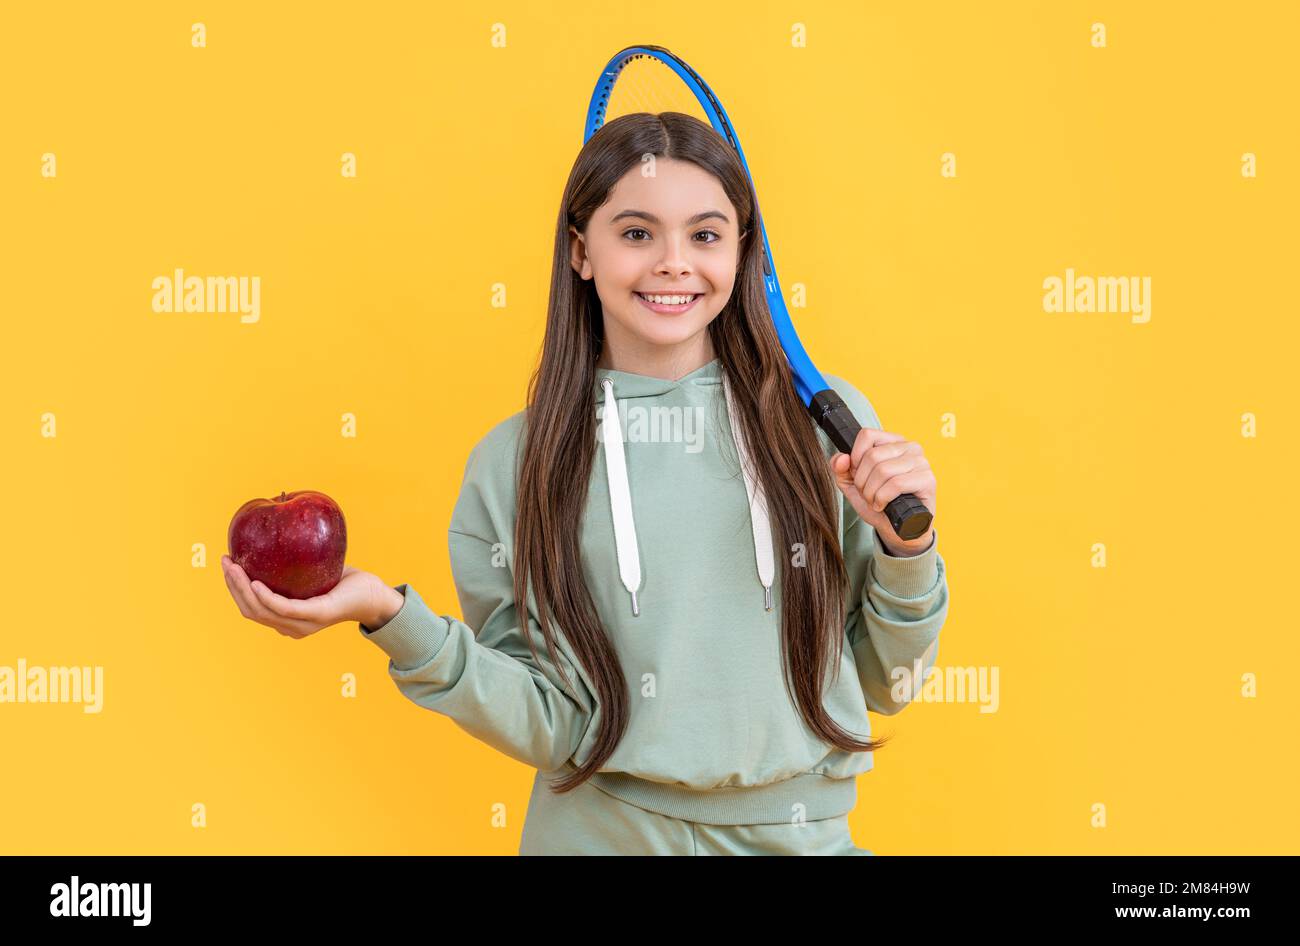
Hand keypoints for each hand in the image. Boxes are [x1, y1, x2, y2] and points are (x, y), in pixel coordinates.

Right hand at [220, 555, 390, 638]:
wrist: (374, 595)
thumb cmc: (345, 583)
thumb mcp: (312, 573)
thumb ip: (293, 563)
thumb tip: (276, 533)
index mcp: (287, 620)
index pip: (251, 609)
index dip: (233, 589)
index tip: (227, 565)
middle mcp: (290, 627)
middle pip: (250, 610)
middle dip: (232, 586)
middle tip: (225, 561)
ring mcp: (302, 625)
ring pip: (261, 610)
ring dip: (241, 588)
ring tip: (233, 566)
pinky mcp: (315, 615)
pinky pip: (283, 608)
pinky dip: (265, 597)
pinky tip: (254, 583)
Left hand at [830, 426, 936, 554]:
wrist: (897, 528)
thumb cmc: (879, 503)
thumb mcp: (853, 485)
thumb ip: (841, 469)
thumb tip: (841, 458)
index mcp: (892, 441)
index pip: (867, 435)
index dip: (855, 458)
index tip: (857, 475)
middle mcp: (910, 447)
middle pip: (872, 455)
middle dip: (862, 481)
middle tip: (867, 494)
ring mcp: (921, 462)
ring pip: (883, 470)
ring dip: (872, 492)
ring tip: (875, 501)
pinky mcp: (928, 480)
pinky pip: (896, 484)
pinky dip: (883, 498)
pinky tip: (883, 505)